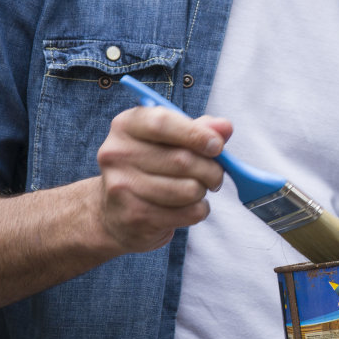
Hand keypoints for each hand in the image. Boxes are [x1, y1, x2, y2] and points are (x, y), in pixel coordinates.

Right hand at [94, 105, 231, 254]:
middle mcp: (117, 154)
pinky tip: (187, 207)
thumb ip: (198, 129)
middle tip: (215, 174)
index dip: (196, 134)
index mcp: (125, 126)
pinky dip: (199, 210)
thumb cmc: (149, 168)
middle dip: (211, 169)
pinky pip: (188, 212)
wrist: (114, 214)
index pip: (162, 123)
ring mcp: (122, 187)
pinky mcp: (135, 216)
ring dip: (204, 191)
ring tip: (196, 189)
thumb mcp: (168, 141)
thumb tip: (224, 127)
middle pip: (182, 160)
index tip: (217, 146)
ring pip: (189, 189)